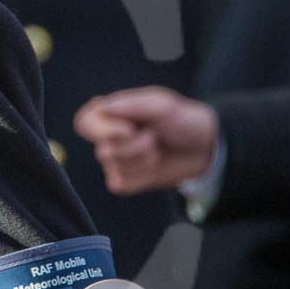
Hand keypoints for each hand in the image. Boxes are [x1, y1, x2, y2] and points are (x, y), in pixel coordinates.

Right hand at [74, 87, 219, 193]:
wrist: (204, 147)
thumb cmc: (182, 120)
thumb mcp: (161, 104)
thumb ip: (130, 105)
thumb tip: (101, 106)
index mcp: (113, 113)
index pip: (85, 122)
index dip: (102, 129)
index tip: (129, 129)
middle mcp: (109, 137)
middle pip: (101, 150)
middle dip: (133, 146)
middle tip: (153, 138)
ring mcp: (116, 161)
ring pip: (113, 167)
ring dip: (142, 159)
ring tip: (157, 149)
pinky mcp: (125, 181)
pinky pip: (120, 184)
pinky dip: (141, 177)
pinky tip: (153, 167)